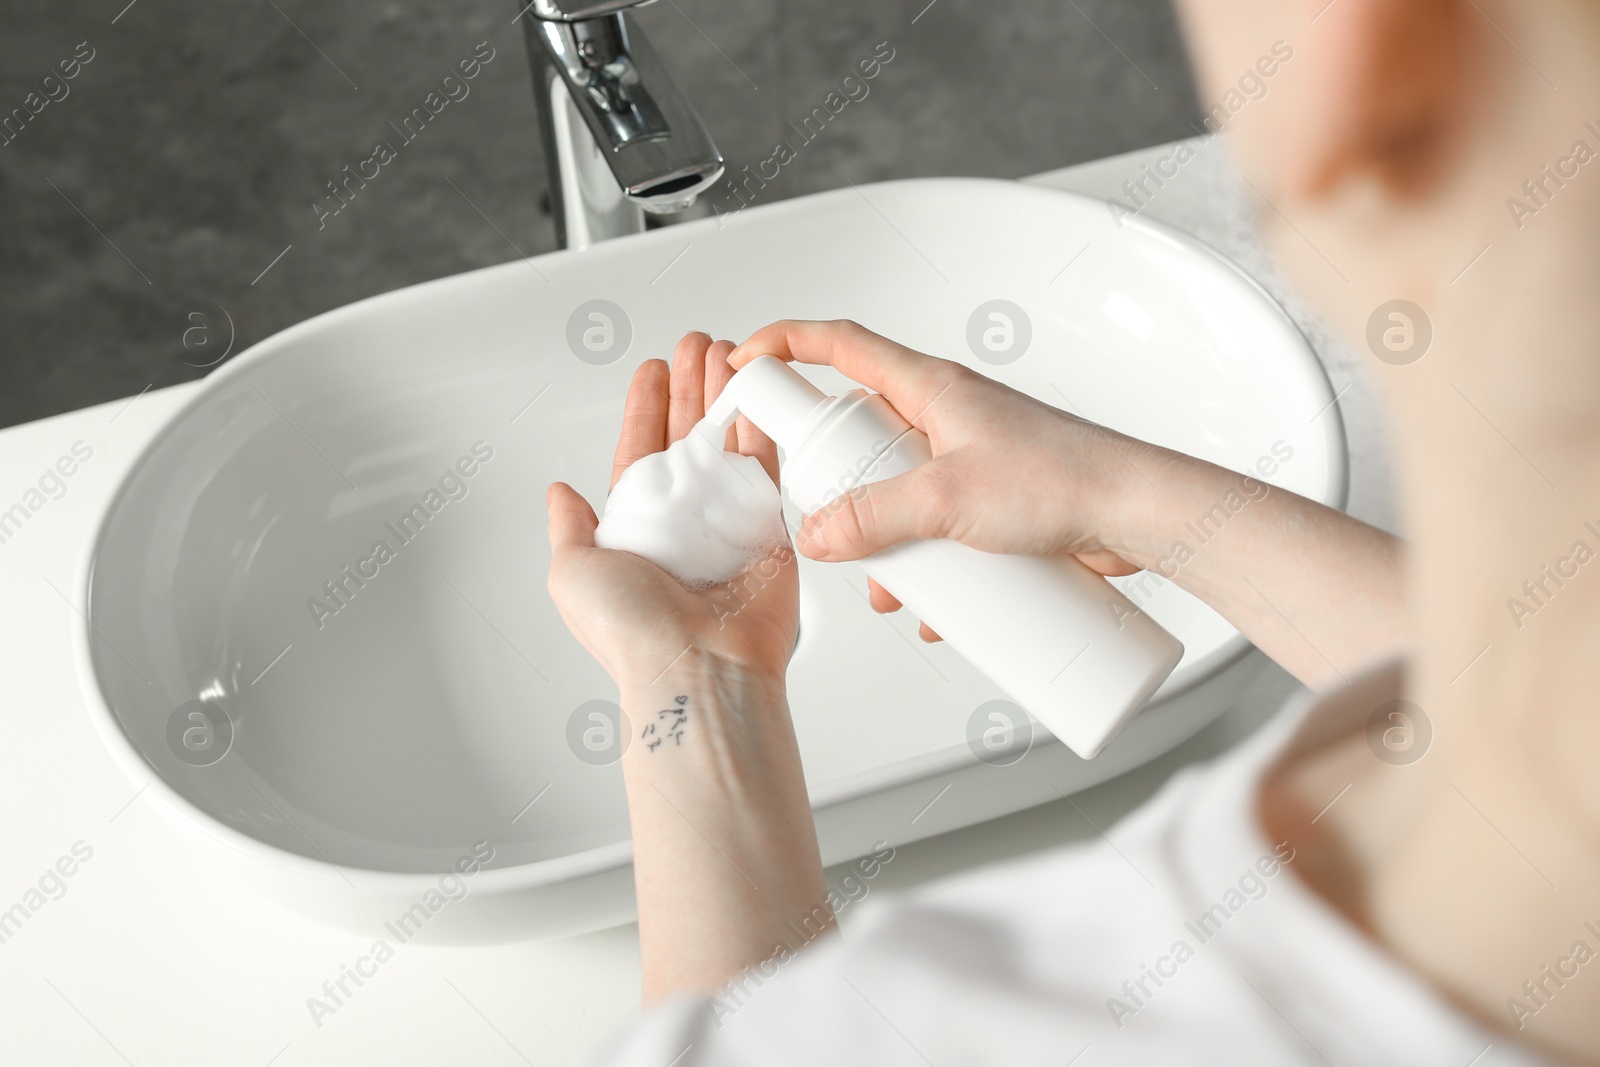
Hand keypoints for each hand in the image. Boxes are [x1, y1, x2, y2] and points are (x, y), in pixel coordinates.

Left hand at [547, 333, 798, 691]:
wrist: (697, 668)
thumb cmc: (632, 633)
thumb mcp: (571, 572)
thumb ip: (568, 528)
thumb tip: (558, 495)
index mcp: (637, 530)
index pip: (639, 454)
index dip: (645, 410)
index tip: (652, 371)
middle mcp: (684, 525)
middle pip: (688, 439)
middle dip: (692, 388)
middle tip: (697, 346)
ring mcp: (729, 526)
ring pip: (730, 445)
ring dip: (728, 396)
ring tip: (729, 353)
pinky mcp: (772, 532)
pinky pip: (770, 470)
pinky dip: (764, 428)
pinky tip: (758, 391)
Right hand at [729, 319, 1401, 688]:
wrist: (1140, 515)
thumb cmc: (1065, 479)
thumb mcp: (948, 500)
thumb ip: (874, 518)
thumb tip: (817, 536)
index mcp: (930, 388)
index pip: (840, 346)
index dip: (786, 346)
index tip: (745, 361)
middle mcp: (947, 416)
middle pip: (862, 433)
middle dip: (835, 482)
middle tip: (820, 517)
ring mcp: (970, 460)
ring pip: (898, 492)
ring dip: (883, 540)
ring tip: (886, 587)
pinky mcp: (994, 503)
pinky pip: (938, 530)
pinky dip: (927, 568)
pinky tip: (932, 611)